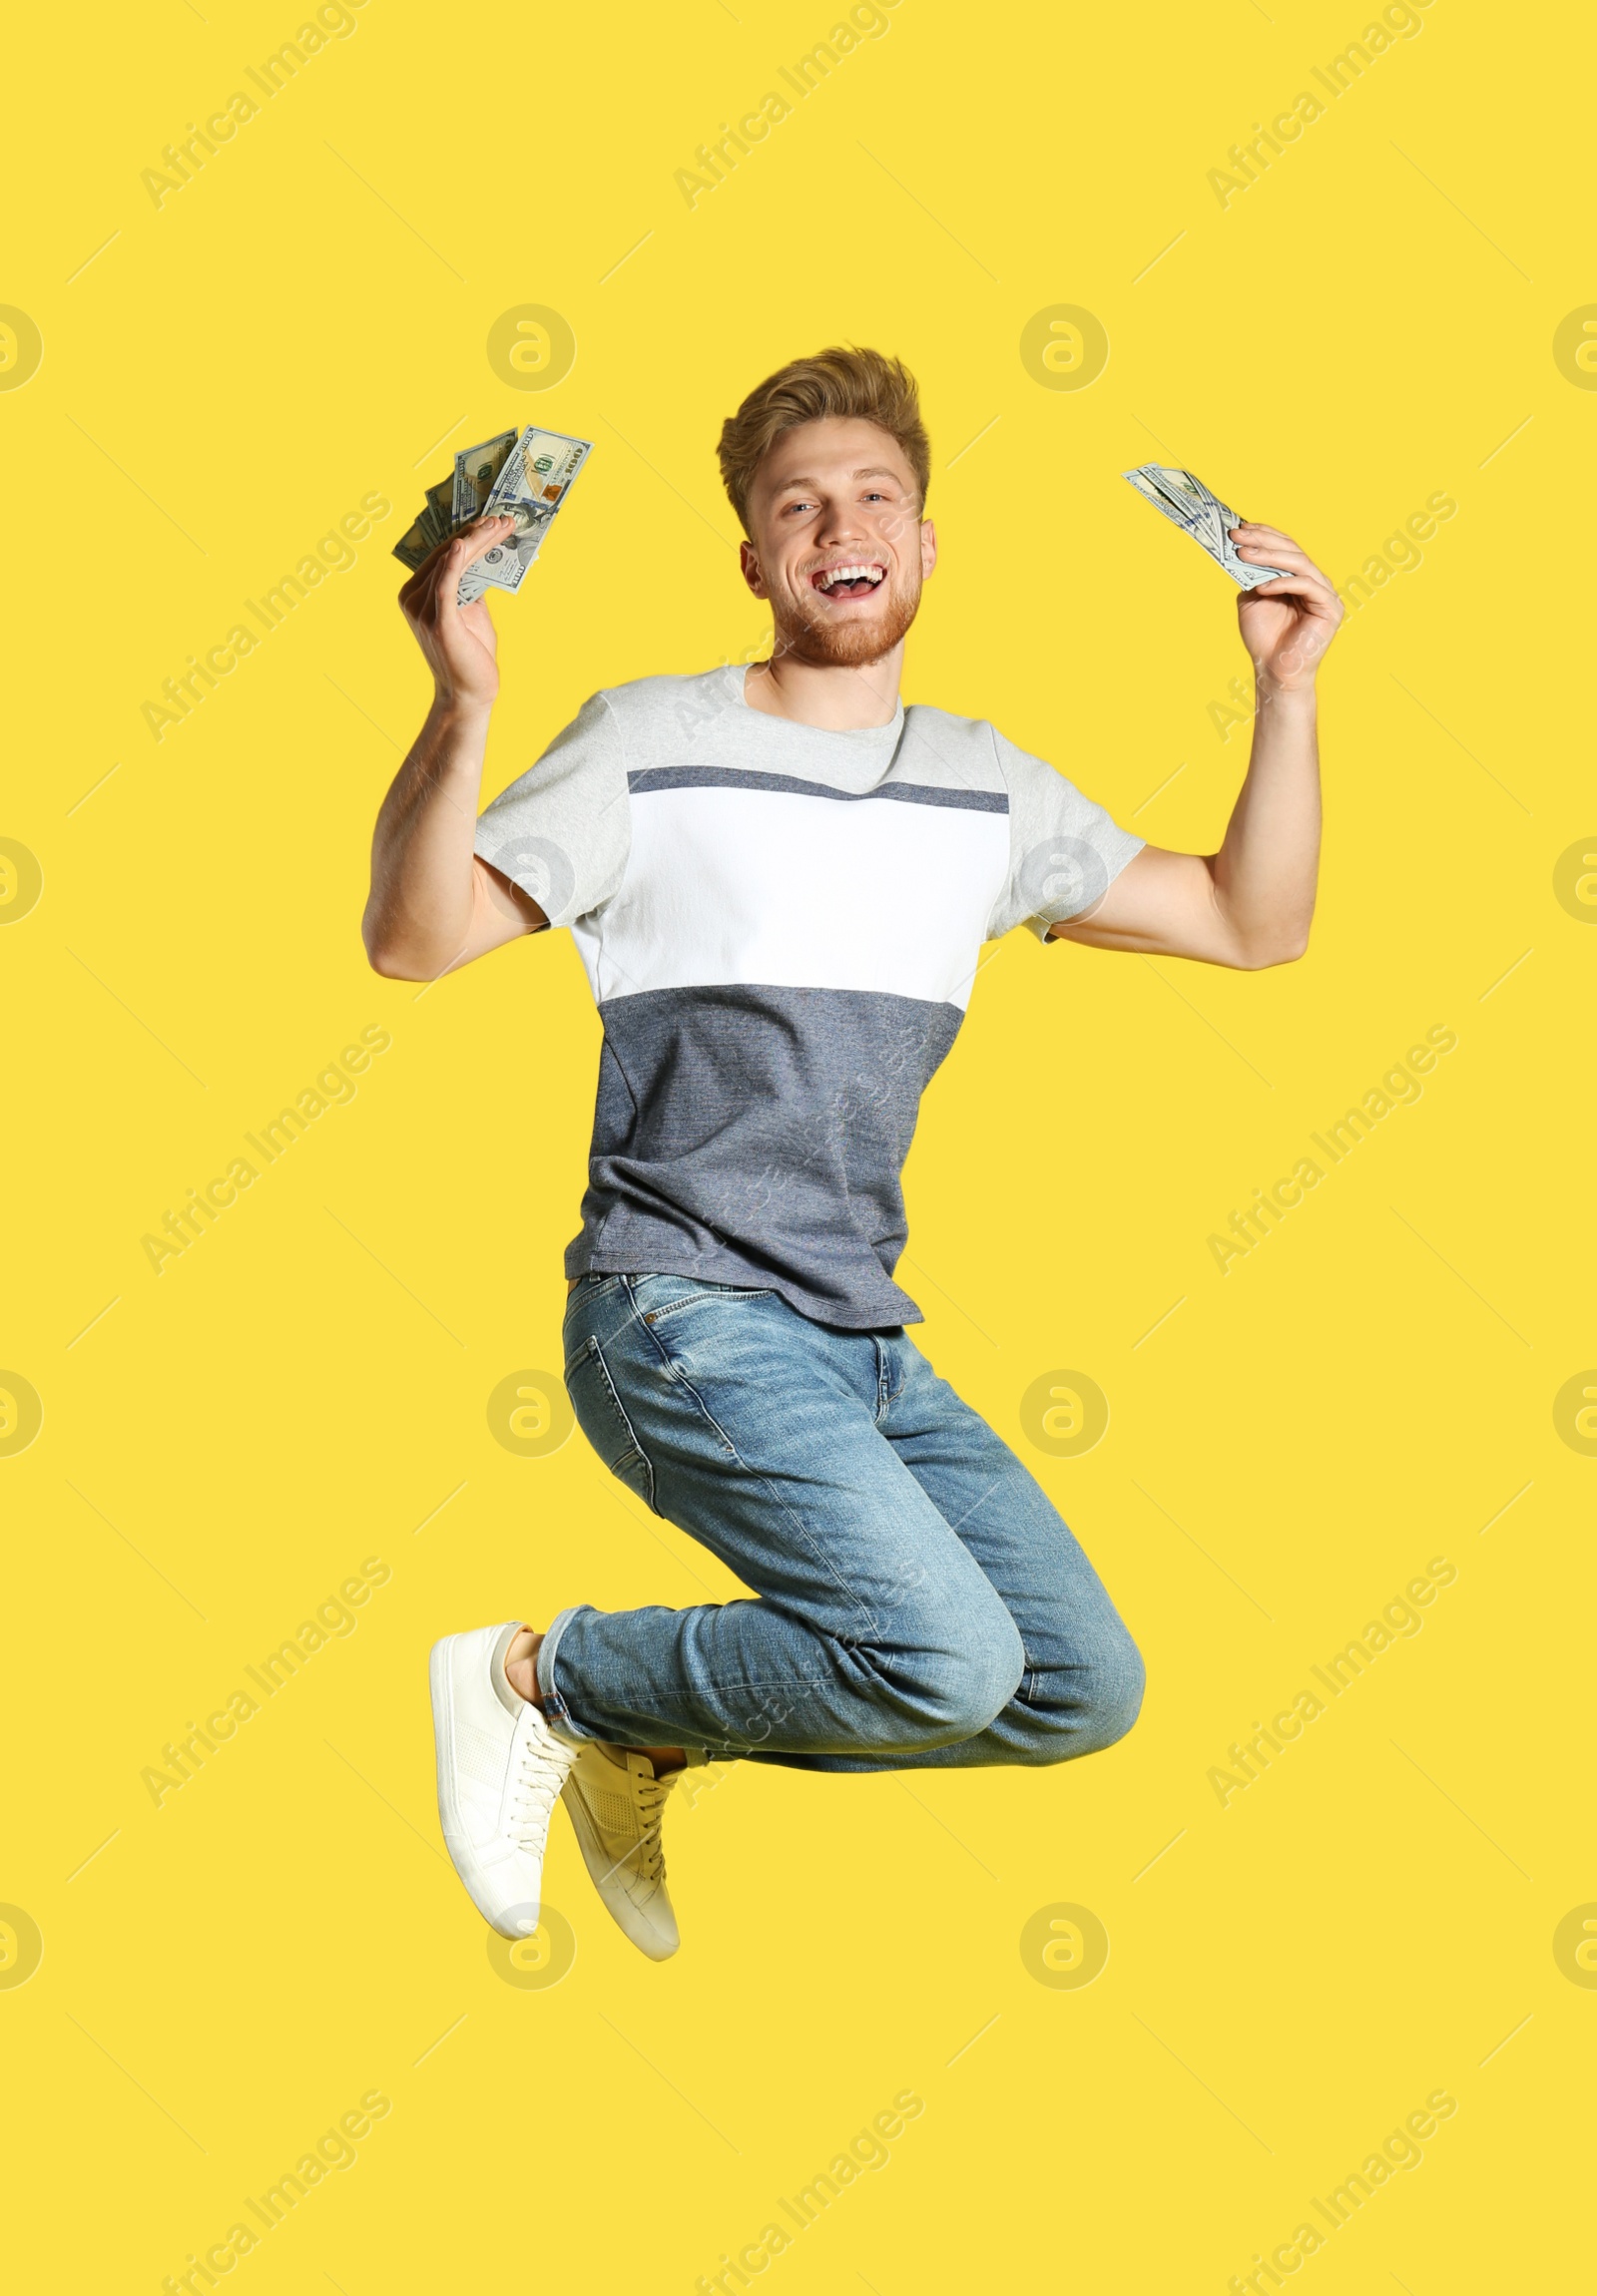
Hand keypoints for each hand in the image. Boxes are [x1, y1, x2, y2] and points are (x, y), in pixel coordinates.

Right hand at [398, 515, 513, 713]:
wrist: (469, 694)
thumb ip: (469, 584)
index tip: (491, 520)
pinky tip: (464, 544)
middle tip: (501, 518)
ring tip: (499, 526)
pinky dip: (454, 563)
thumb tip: (482, 555)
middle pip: (445, 554)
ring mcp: (422, 610)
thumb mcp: (470, 610)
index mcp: (416, 593)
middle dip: (476, 533)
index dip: (467, 534)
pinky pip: (446, 585)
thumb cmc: (470, 654)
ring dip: (477, 542)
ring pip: (451, 564)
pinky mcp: (438, 622)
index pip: (441, 555)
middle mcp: (413, 599)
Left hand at [1231, 523, 1342, 695]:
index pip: (1286, 547)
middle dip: (1263, 541)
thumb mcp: (1251, 599)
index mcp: (1300, 578)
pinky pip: (1306, 585)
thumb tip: (1241, 548)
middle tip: (1238, 535)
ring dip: (1269, 556)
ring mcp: (1326, 594)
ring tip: (1244, 554)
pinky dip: (1283, 582)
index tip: (1240, 527)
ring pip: (1300, 563)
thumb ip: (1251, 575)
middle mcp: (1316, 582)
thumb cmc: (1264, 639)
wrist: (1274, 672)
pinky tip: (1262, 586)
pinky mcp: (1331, 608)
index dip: (1264, 534)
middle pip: (1293, 550)